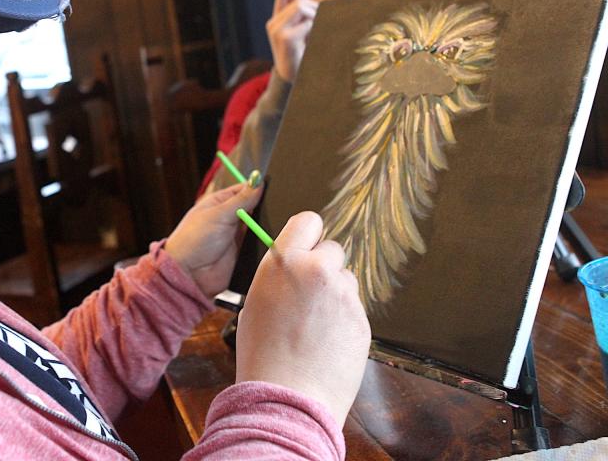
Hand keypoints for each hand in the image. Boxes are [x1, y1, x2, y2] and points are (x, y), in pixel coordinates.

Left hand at [165, 182, 262, 297]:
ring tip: (272, 224)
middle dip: (264, 208)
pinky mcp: (243, 252)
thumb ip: (241, 200)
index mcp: (219, 203)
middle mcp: (229, 218)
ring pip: (258, 225)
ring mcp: (236, 235)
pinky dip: (265, 241)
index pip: (243, 190)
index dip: (257, 188)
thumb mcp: (219, 214)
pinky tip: (272, 239)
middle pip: (254, 207)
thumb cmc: (194, 240)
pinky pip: (259, 243)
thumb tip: (258, 182)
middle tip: (276, 207)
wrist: (189, 274)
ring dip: (264, 225)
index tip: (272, 187)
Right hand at [235, 211, 370, 426]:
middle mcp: (316, 270)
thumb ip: (279, 277)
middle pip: (333, 249)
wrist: (286, 396)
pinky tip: (327, 342)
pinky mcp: (362, 320)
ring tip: (316, 326)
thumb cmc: (262, 354)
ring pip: (346, 280)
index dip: (308, 234)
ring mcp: (343, 295)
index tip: (306, 248)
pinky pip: (354, 309)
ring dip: (335, 294)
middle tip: (310, 295)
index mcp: (284, 262)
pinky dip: (344, 321)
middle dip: (323, 267)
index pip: (308, 221)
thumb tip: (293, 270)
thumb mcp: (255, 302)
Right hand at [265, 0, 318, 82]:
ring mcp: (276, 31)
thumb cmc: (302, 56)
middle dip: (314, 8)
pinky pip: (308, 23)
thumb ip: (302, 16)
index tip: (312, 14)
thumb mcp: (301, 33)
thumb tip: (310, 1)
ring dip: (315, 17)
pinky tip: (313, 43)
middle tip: (320, 25)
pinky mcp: (284, 38)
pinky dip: (316, 29)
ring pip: (301, 7)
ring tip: (316, 34)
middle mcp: (273, 24)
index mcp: (276, 21)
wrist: (295, 80)